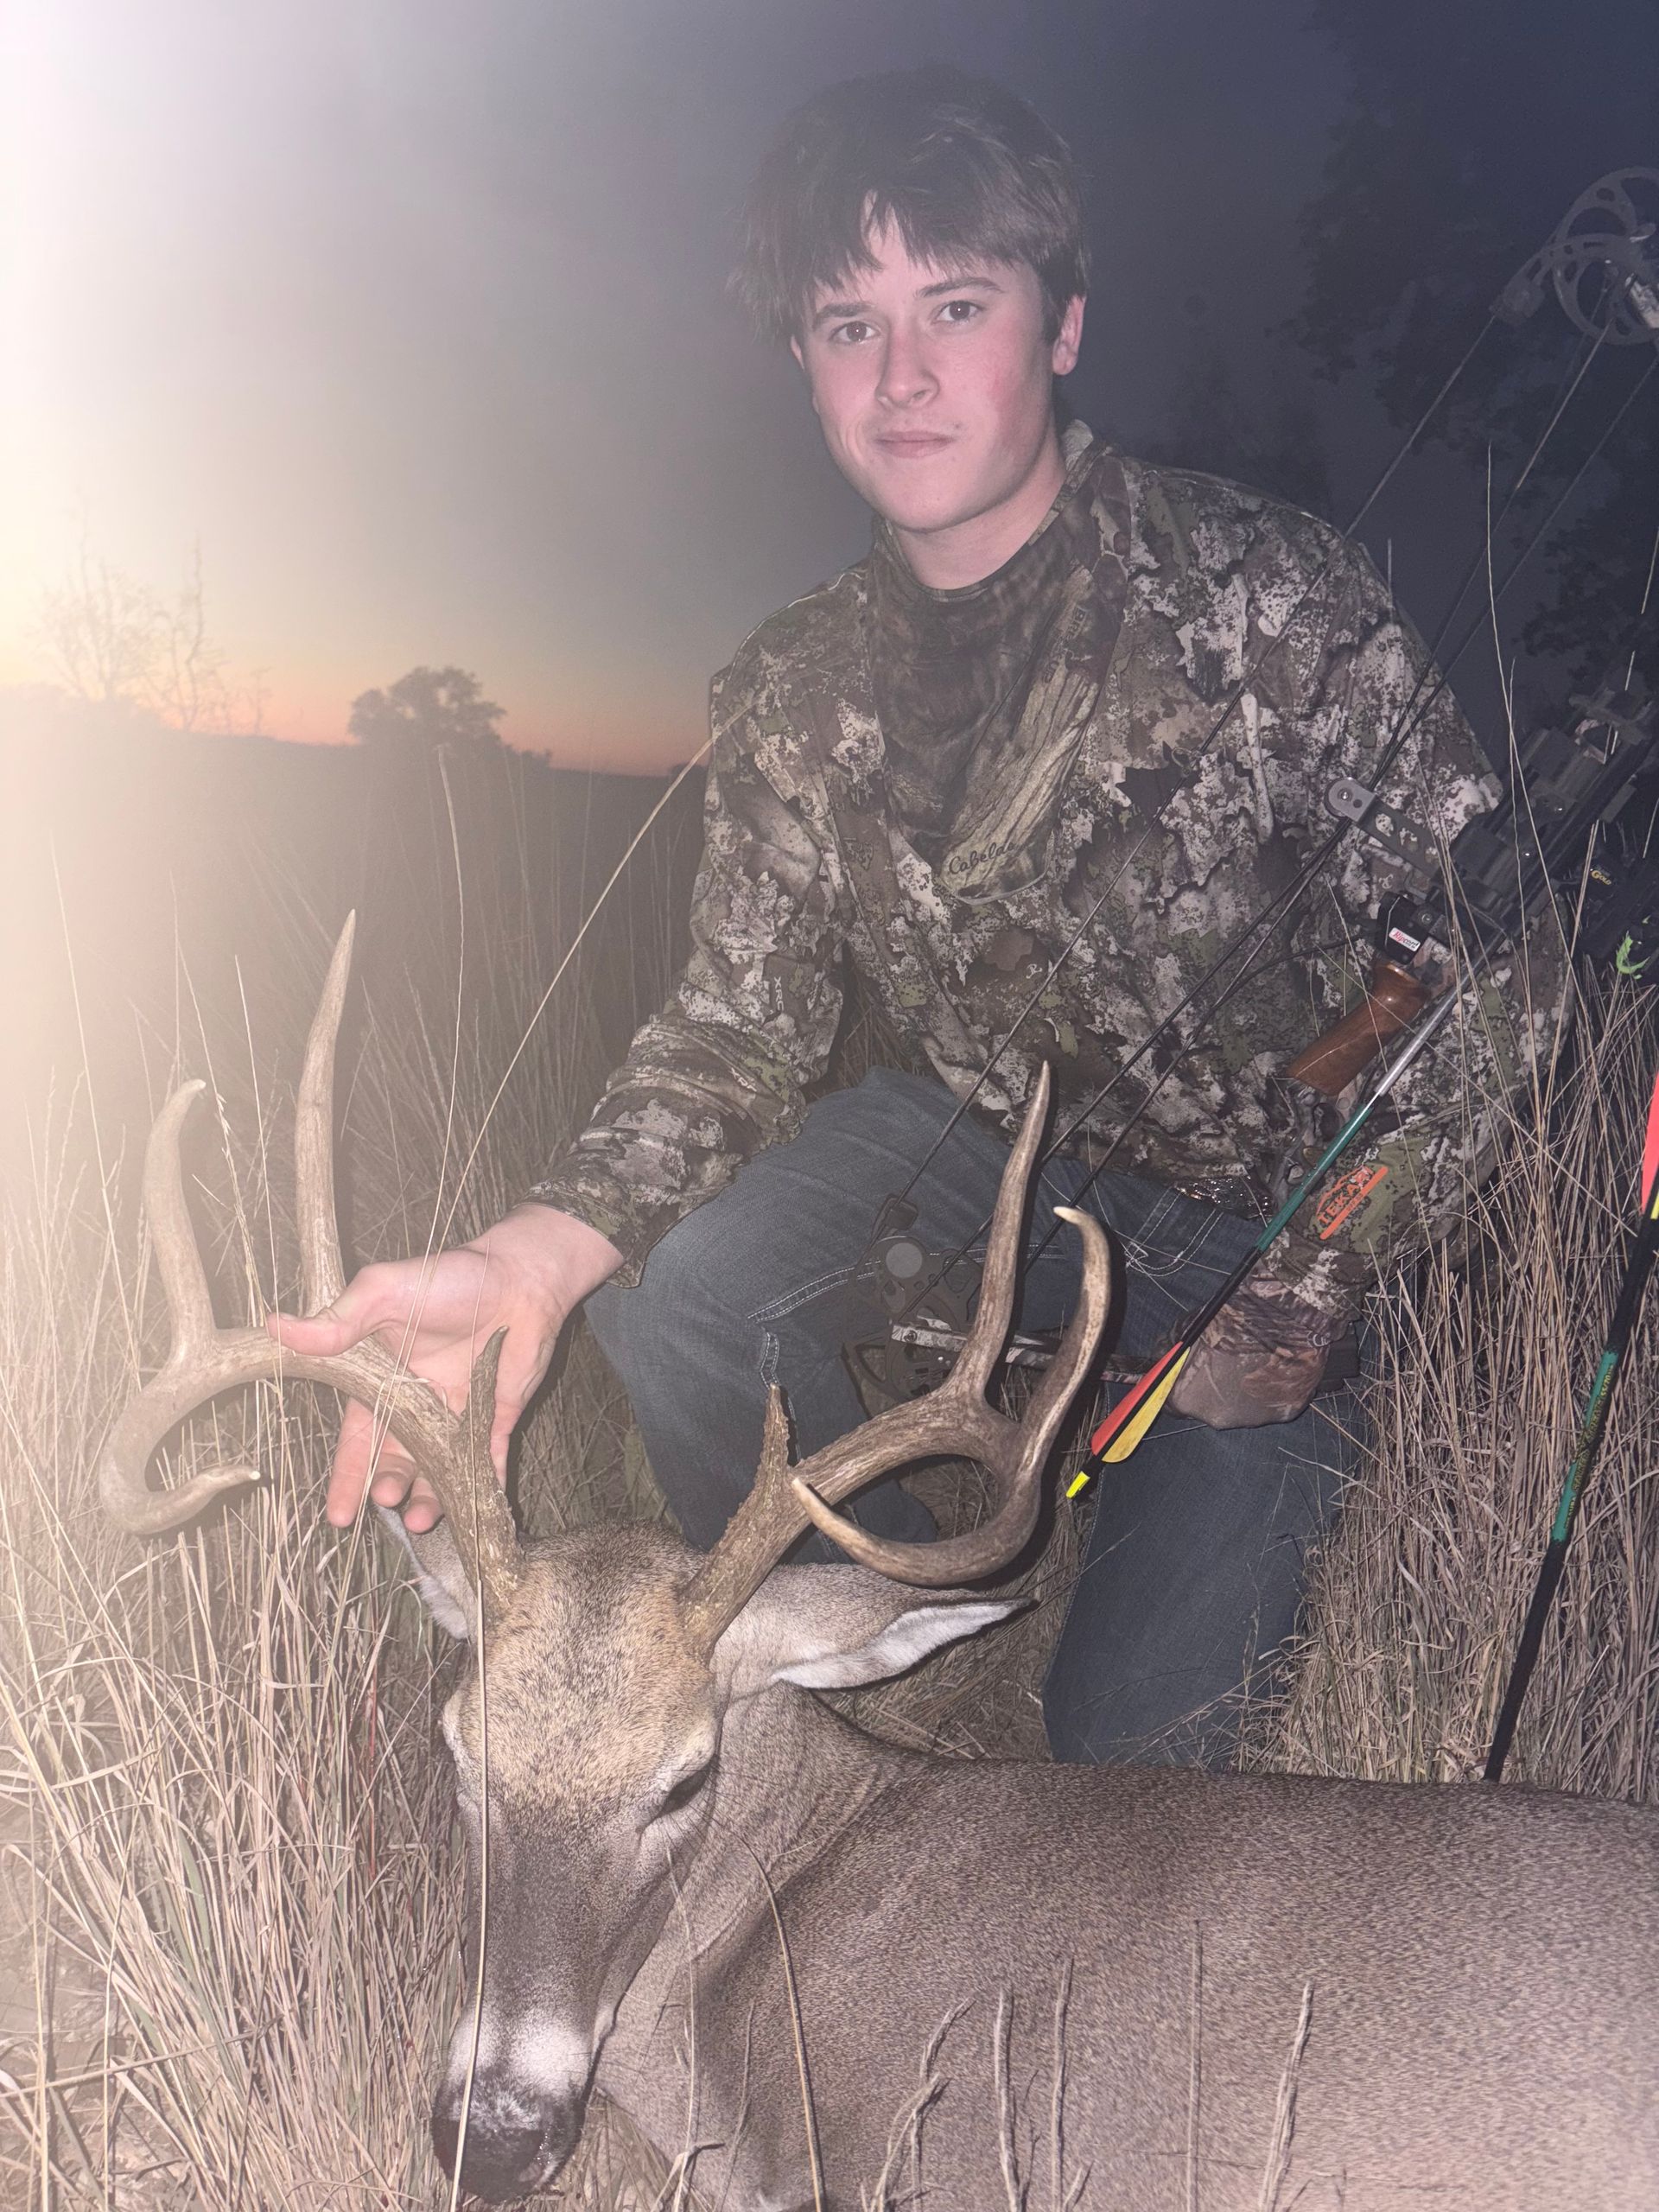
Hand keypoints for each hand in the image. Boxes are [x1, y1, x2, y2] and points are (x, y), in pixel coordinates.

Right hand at [266, 1206, 621, 1530]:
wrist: (518, 1276)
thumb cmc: (448, 1278)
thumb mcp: (385, 1292)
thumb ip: (339, 1320)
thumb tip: (275, 1327)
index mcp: (383, 1382)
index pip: (358, 1440)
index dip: (346, 1477)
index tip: (338, 1516)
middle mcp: (417, 1406)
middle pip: (396, 1462)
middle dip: (388, 1487)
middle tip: (387, 1501)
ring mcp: (457, 1415)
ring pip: (438, 1471)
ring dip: (430, 1497)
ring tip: (422, 1517)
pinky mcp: (497, 1418)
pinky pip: (489, 1462)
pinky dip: (484, 1486)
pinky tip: (477, 1506)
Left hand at [1168, 1280, 1339, 1429]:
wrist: (1283, 1316)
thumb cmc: (1232, 1320)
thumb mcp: (1187, 1328)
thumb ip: (1169, 1350)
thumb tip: (1160, 1358)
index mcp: (1187, 1398)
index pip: (1173, 1404)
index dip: (1179, 1388)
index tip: (1188, 1376)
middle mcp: (1216, 1417)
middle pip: (1208, 1407)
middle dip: (1212, 1388)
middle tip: (1226, 1362)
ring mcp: (1251, 1419)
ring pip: (1241, 1407)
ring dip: (1242, 1390)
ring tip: (1253, 1360)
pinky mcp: (1282, 1414)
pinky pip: (1271, 1404)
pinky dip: (1270, 1389)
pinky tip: (1274, 1366)